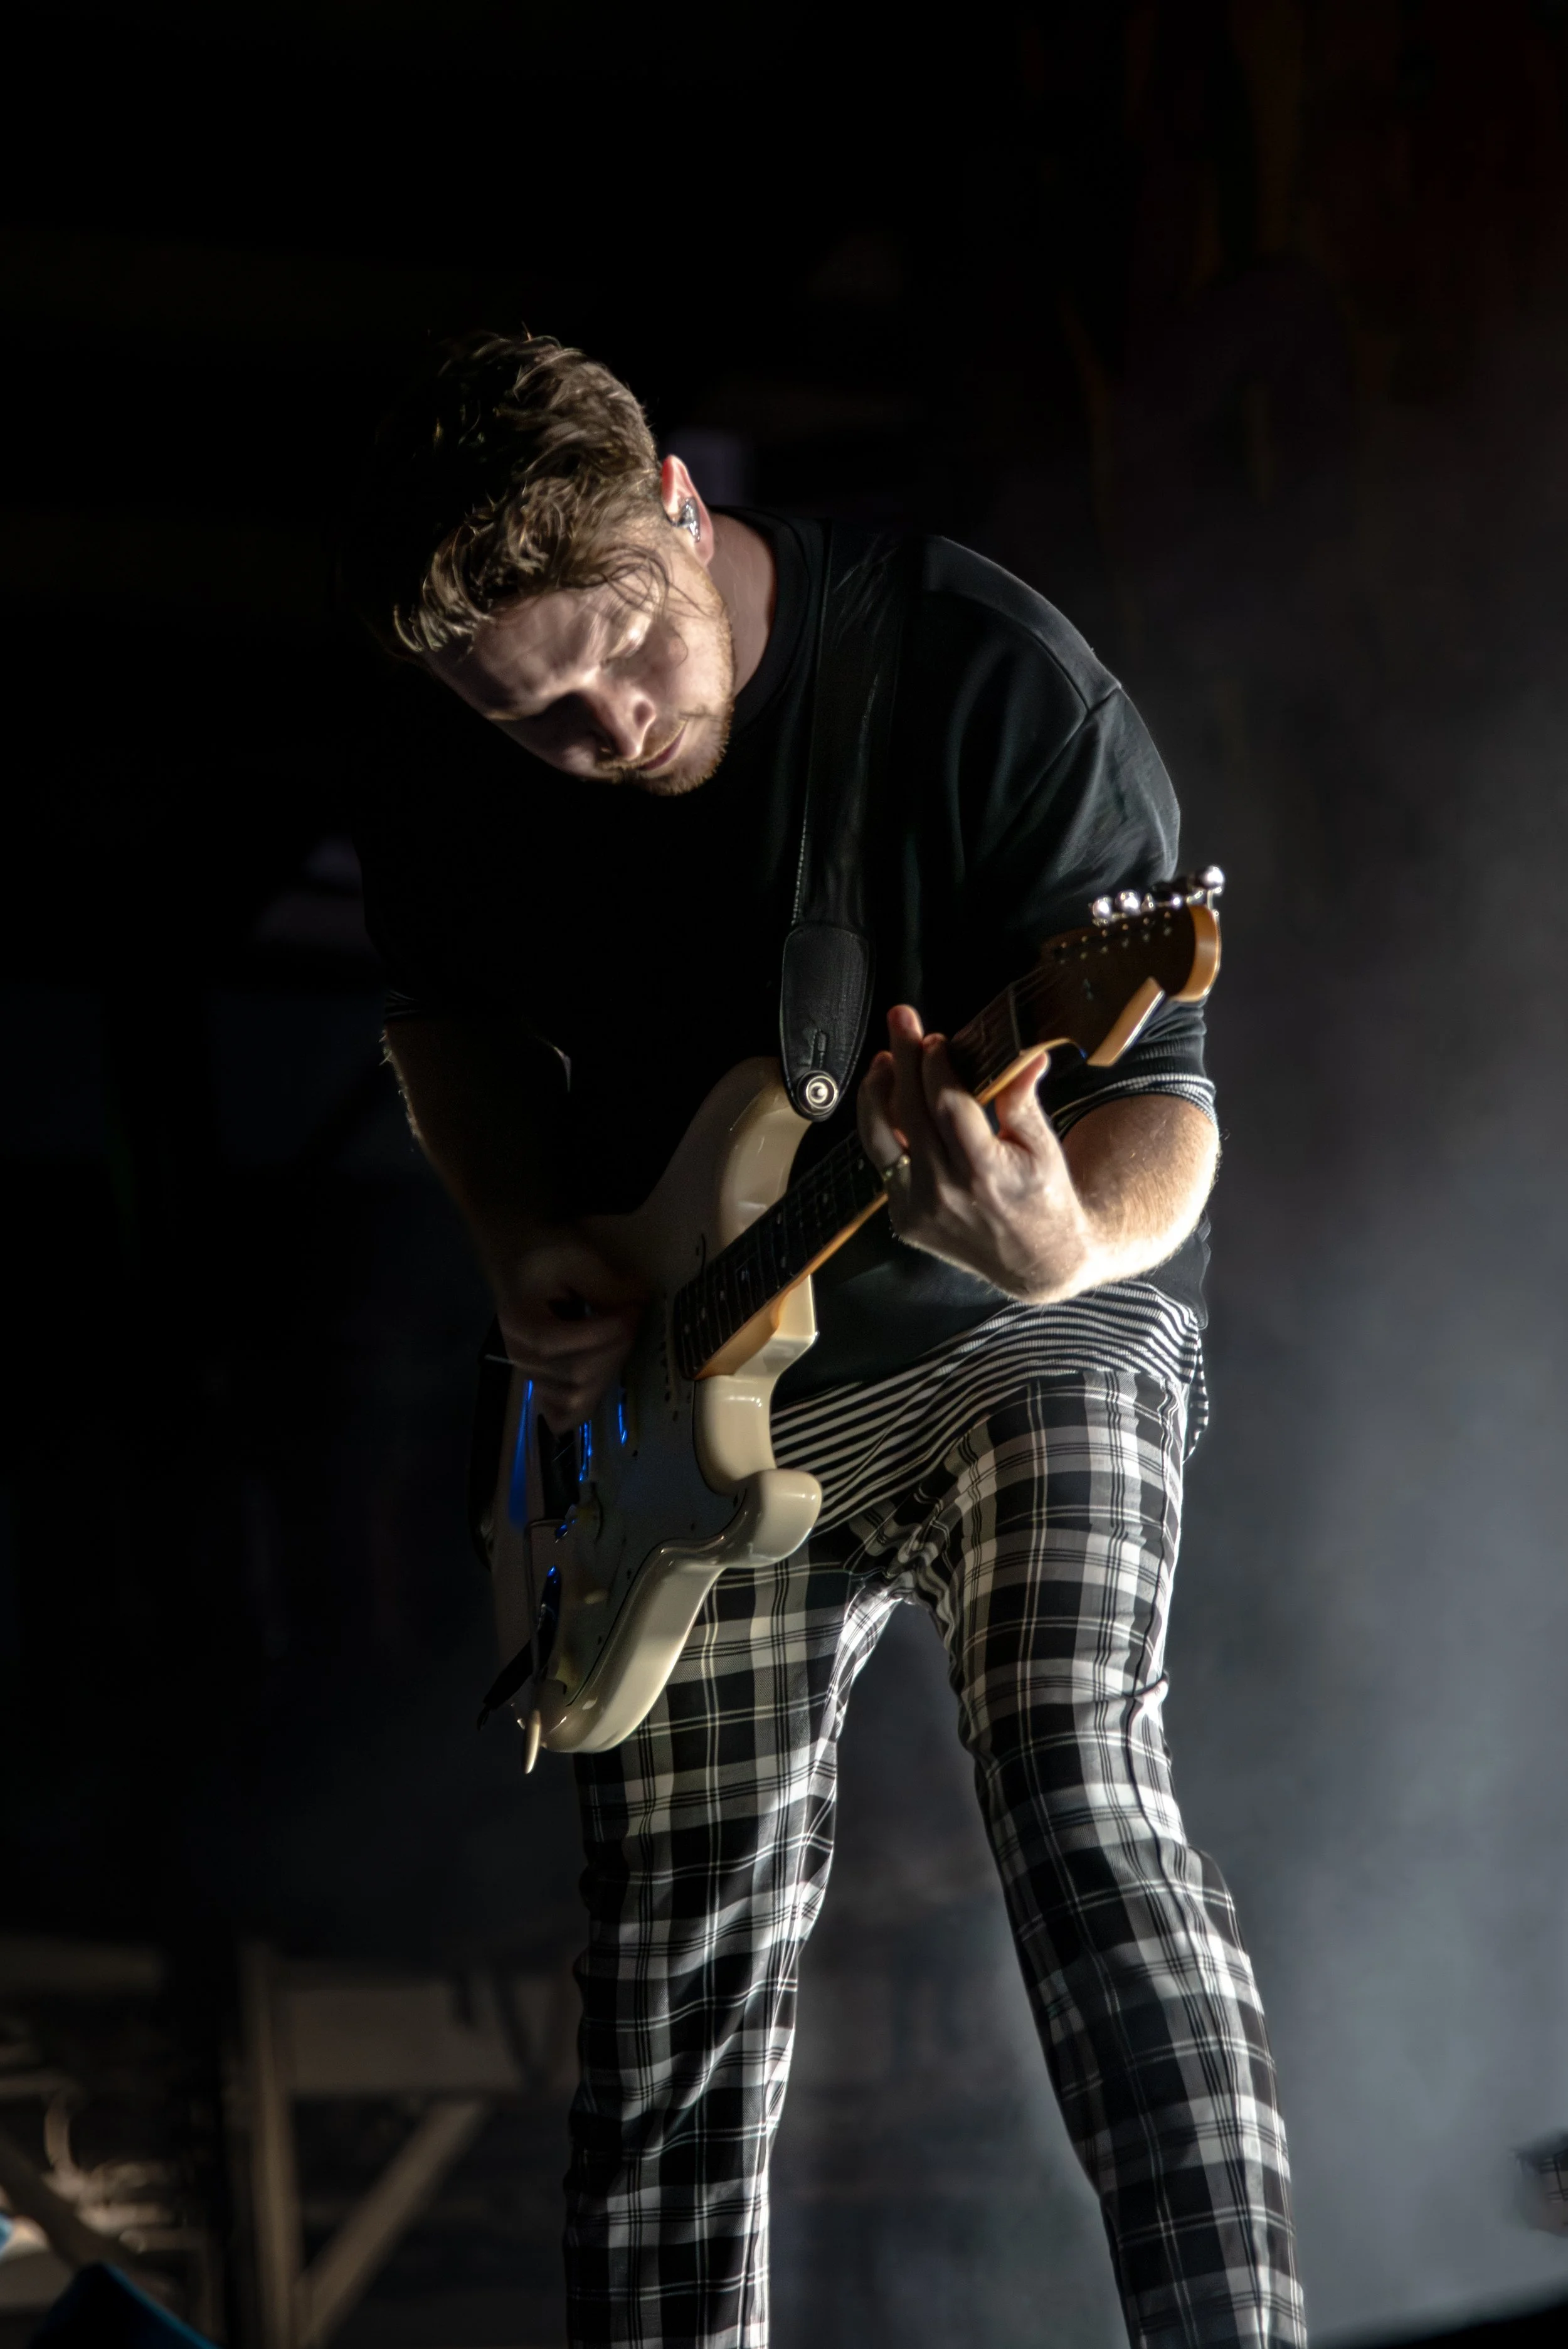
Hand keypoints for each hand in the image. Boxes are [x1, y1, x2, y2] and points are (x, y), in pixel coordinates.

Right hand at [490, 1228, 645, 1425]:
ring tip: (621, 1339)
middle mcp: (520, 1356)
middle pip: (573, 1376)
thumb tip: (641, 1303)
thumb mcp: (575, 1255)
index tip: (632, 1309)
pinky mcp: (542, 1383)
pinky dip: (586, 1404)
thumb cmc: (545, 1253)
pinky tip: (602, 1376)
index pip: (557, 1345)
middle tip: (634, 1317)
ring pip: (575, 1398)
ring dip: (609, 1370)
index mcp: (519, 1322)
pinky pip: (562, 1415)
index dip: (603, 1333)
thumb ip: (606, 1283)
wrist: (519, 1256)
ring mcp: (530, 1374)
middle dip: (615, 1349)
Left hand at [856, 1005, 1102, 1301]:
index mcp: (985, 1171)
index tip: (935, 1039)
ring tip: (883, 1061)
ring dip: (876, 1093)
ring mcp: (919, 1208)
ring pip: (879, 1139)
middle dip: (903, 1058)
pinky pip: (884, 1164)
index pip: (947, 1104)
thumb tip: (1026, 1054)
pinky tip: (890, 1102)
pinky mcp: (904, 1219)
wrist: (1037, 1262)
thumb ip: (1023, 1101)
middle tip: (901, 1020)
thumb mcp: (1044, 1148)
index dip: (935, 1065)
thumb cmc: (1044, 1199)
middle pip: (909, 1111)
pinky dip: (884, 1131)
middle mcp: (945, 1191)